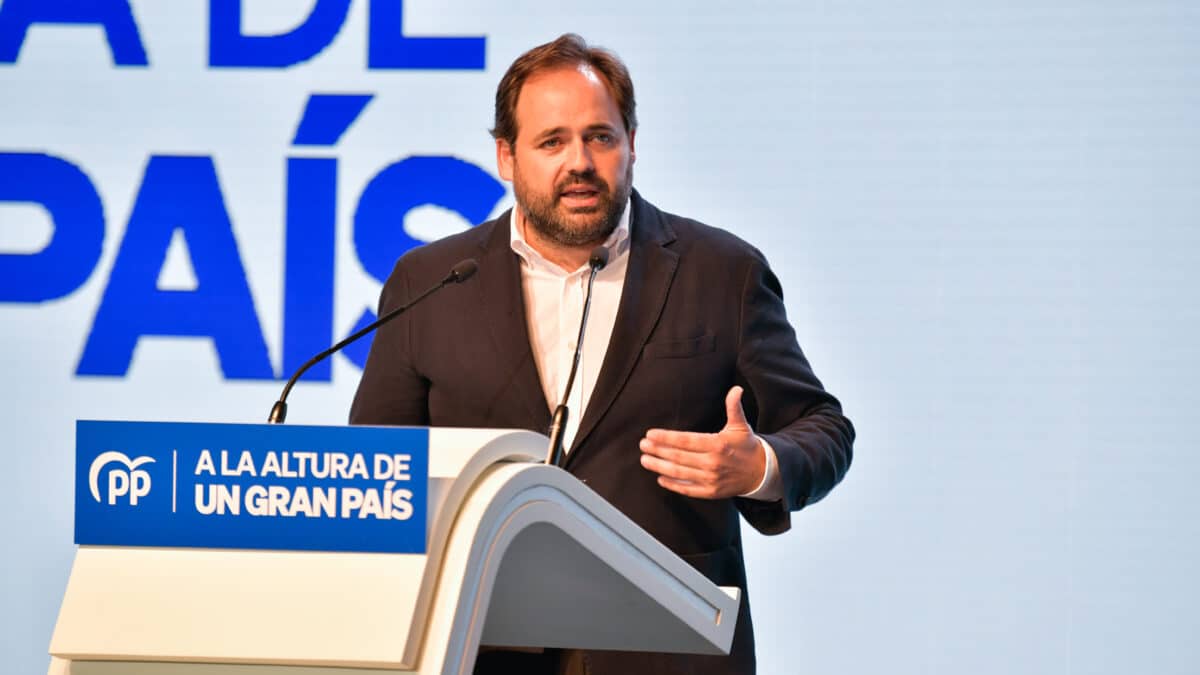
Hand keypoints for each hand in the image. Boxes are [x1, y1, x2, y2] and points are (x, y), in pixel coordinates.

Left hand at [638, 386, 765, 498]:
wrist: (761, 472)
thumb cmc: (746, 446)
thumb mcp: (740, 425)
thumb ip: (734, 407)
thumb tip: (735, 389)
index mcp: (718, 444)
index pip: (686, 440)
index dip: (666, 437)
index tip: (651, 434)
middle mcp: (713, 462)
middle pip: (679, 457)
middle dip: (658, 451)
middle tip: (642, 445)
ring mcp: (711, 479)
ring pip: (680, 473)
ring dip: (660, 467)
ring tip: (645, 460)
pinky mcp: (711, 492)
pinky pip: (688, 489)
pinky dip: (673, 485)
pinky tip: (660, 478)